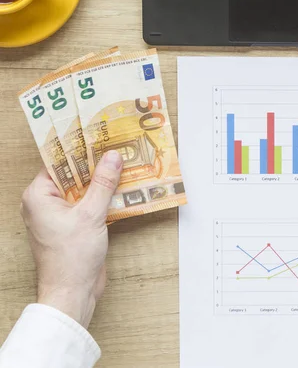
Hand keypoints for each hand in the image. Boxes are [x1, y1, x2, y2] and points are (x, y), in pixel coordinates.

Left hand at [20, 151, 122, 327]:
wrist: (73, 292)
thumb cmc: (70, 257)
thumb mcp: (90, 215)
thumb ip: (103, 184)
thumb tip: (112, 158)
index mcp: (38, 196)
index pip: (58, 163)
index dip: (79, 150)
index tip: (99, 138)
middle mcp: (46, 204)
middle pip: (73, 175)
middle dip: (95, 165)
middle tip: (117, 149)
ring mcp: (60, 215)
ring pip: (84, 190)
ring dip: (103, 182)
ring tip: (125, 166)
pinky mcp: (75, 226)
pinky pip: (89, 204)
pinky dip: (104, 198)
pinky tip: (123, 190)